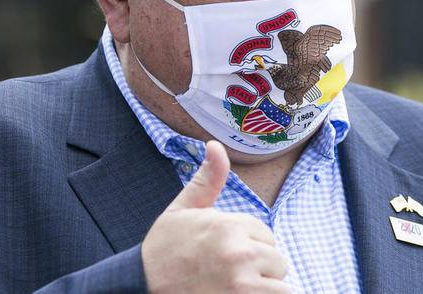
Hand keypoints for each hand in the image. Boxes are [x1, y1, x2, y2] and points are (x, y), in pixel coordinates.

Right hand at [141, 141, 289, 292]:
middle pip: (276, 259)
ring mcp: (243, 284)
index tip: (225, 253)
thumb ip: (208, 180)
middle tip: (228, 272)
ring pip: (280, 284)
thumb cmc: (164, 250)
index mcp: (228, 226)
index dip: (248, 244)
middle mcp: (239, 253)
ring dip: (263, 287)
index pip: (265, 235)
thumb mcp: (183, 209)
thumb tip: (216, 145)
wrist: (142, 285)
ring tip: (235, 286)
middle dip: (258, 267)